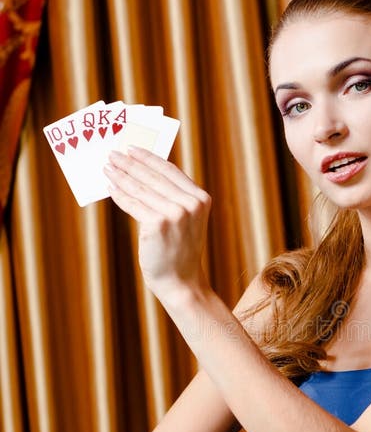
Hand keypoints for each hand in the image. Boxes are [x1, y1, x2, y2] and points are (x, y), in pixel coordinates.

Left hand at [104, 147, 210, 302]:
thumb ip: (174, 198)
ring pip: (141, 188)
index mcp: (200, 199)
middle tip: (113, 154)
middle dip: (130, 163)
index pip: (170, 170)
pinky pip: (133, 204)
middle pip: (153, 176)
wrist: (181, 282)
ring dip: (121, 176)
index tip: (133, 149)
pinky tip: (111, 188)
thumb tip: (143, 173)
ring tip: (108, 168)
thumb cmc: (180, 252)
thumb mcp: (186, 221)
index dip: (149, 158)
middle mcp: (190, 203)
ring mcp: (175, 213)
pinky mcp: (158, 224)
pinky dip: (120, 195)